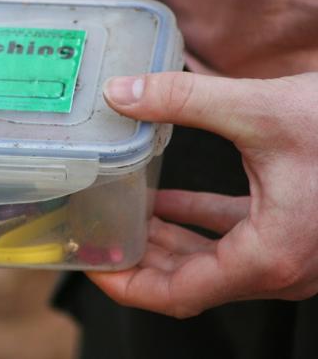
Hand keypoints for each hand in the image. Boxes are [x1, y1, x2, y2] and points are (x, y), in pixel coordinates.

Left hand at [89, 72, 317, 316]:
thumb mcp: (260, 109)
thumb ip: (183, 101)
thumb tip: (121, 92)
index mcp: (269, 255)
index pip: (178, 295)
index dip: (126, 284)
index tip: (91, 265)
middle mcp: (281, 266)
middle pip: (189, 282)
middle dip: (139, 261)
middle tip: (97, 238)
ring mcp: (292, 252)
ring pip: (211, 260)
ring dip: (164, 241)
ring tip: (122, 217)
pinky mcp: (297, 228)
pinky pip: (235, 235)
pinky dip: (197, 222)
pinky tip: (166, 199)